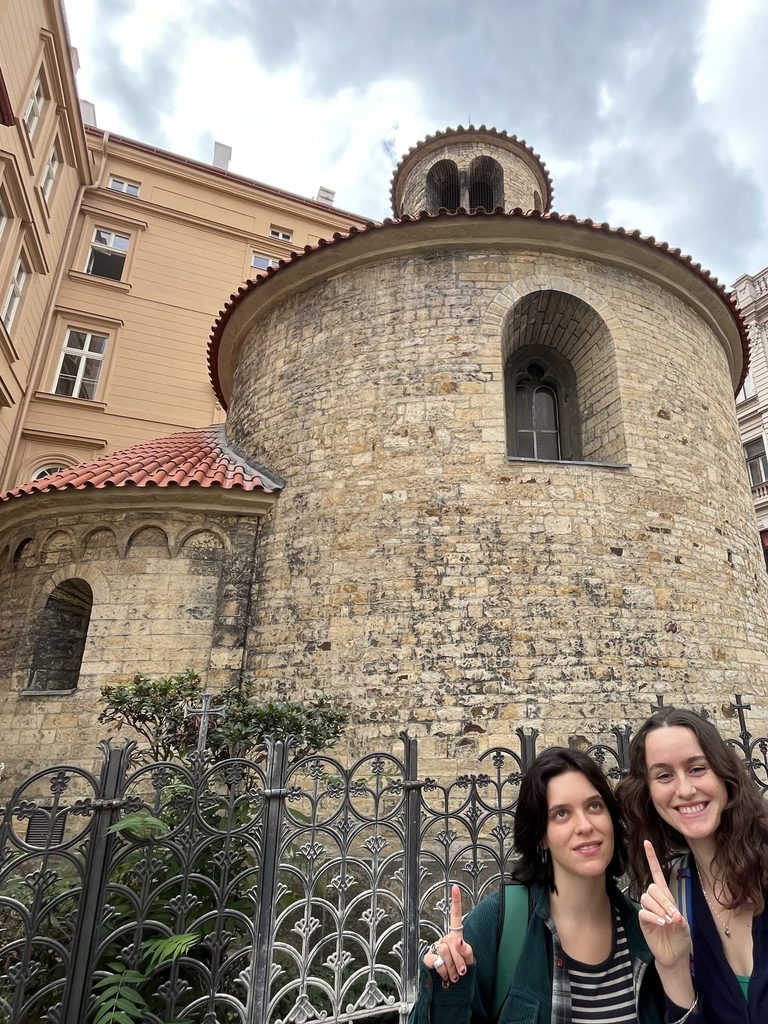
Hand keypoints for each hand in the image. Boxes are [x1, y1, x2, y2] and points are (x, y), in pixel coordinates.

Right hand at [423, 884, 474, 984]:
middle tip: (462, 972)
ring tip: (454, 976)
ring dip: (453, 969)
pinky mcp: (427, 958)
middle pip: (453, 942)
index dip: (455, 902)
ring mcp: (435, 948)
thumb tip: (458, 940)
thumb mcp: (469, 961)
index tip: (455, 887)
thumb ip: (466, 950)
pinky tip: (445, 977)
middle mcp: (444, 939)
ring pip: (445, 952)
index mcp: (456, 936)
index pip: (455, 916)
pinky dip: (444, 972)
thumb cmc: (461, 972)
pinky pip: (436, 962)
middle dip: (460, 960)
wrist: (451, 990)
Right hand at [638, 840, 691, 969]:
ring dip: (659, 909)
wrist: (674, 956)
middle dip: (664, 900)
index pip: (657, 873)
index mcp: (667, 896)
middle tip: (673, 915)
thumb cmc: (680, 938)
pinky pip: (643, 912)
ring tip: (667, 921)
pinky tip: (661, 923)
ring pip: (647, 898)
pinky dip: (653, 916)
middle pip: (652, 887)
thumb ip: (680, 920)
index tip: (646, 842)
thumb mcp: (685, 927)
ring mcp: (648, 910)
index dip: (651, 858)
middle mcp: (656, 901)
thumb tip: (673, 915)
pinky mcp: (643, 921)